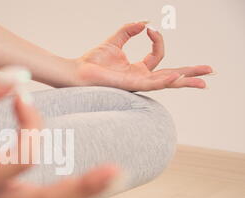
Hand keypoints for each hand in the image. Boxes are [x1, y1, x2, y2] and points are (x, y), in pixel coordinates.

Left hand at [73, 22, 212, 90]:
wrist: (77, 71)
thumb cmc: (92, 60)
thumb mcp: (115, 40)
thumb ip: (129, 30)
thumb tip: (145, 22)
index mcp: (137, 69)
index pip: (158, 56)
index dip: (158, 40)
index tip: (148, 29)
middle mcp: (140, 78)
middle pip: (171, 76)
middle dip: (190, 73)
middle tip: (209, 72)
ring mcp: (136, 84)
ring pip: (165, 83)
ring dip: (184, 81)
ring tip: (202, 81)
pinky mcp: (129, 86)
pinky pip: (150, 84)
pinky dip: (163, 80)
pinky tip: (176, 77)